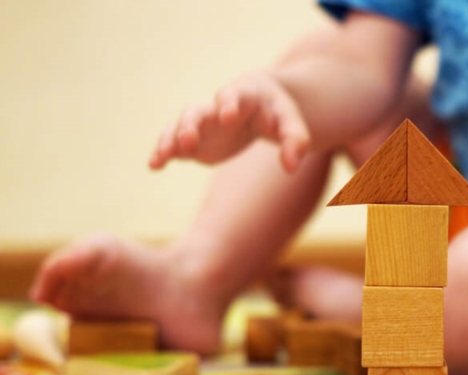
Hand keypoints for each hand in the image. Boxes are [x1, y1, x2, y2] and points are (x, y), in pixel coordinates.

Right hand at [149, 70, 309, 171]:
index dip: (229, 104)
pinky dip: (164, 152)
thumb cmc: (278, 113)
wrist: (262, 107)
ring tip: (163, 155)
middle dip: (193, 124)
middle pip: (200, 111)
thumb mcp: (292, 124)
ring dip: (171, 139)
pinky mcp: (196, 140)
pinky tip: (154, 165)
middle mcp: (217, 107)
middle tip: (188, 139)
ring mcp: (204, 123)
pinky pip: (175, 143)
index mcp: (244, 96)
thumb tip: (291, 167)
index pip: (234, 96)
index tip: (227, 116)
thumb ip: (295, 142)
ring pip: (181, 126)